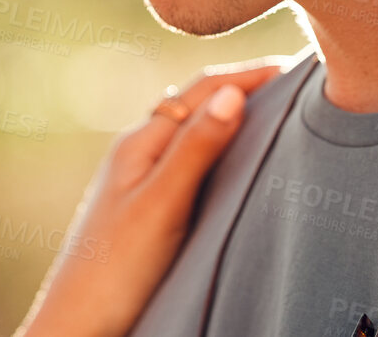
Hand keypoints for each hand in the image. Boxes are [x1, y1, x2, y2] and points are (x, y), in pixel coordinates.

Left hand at [15, 57, 291, 336]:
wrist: (77, 324)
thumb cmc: (114, 268)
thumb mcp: (162, 204)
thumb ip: (196, 149)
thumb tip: (233, 93)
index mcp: (141, 141)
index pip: (204, 90)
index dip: (250, 75)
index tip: (300, 67)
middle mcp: (139, 151)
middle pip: (198, 104)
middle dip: (243, 88)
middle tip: (295, 83)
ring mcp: (139, 178)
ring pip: (193, 132)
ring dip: (230, 116)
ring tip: (274, 112)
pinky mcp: (144, 207)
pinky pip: (188, 161)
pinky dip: (218, 149)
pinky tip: (233, 164)